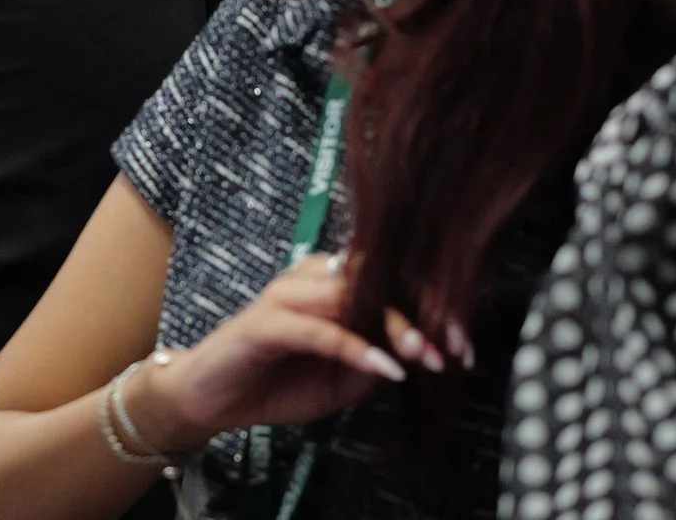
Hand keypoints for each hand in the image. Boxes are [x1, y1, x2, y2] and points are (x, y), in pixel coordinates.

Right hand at [127, 254, 441, 450]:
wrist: (213, 397)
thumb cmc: (276, 381)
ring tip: (424, 356)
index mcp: (330, 281)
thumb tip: (416, 353)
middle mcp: (310, 277)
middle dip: (420, 314)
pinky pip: (320, 330)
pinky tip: (383, 368)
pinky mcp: (266, 322)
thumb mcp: (341, 379)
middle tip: (450, 348)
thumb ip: (375, 358)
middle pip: (377, 282)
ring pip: (352, 297)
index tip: (462, 340)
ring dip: (393, 328)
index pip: (388, 281)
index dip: (429, 305)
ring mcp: (286, 295)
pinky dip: (355, 348)